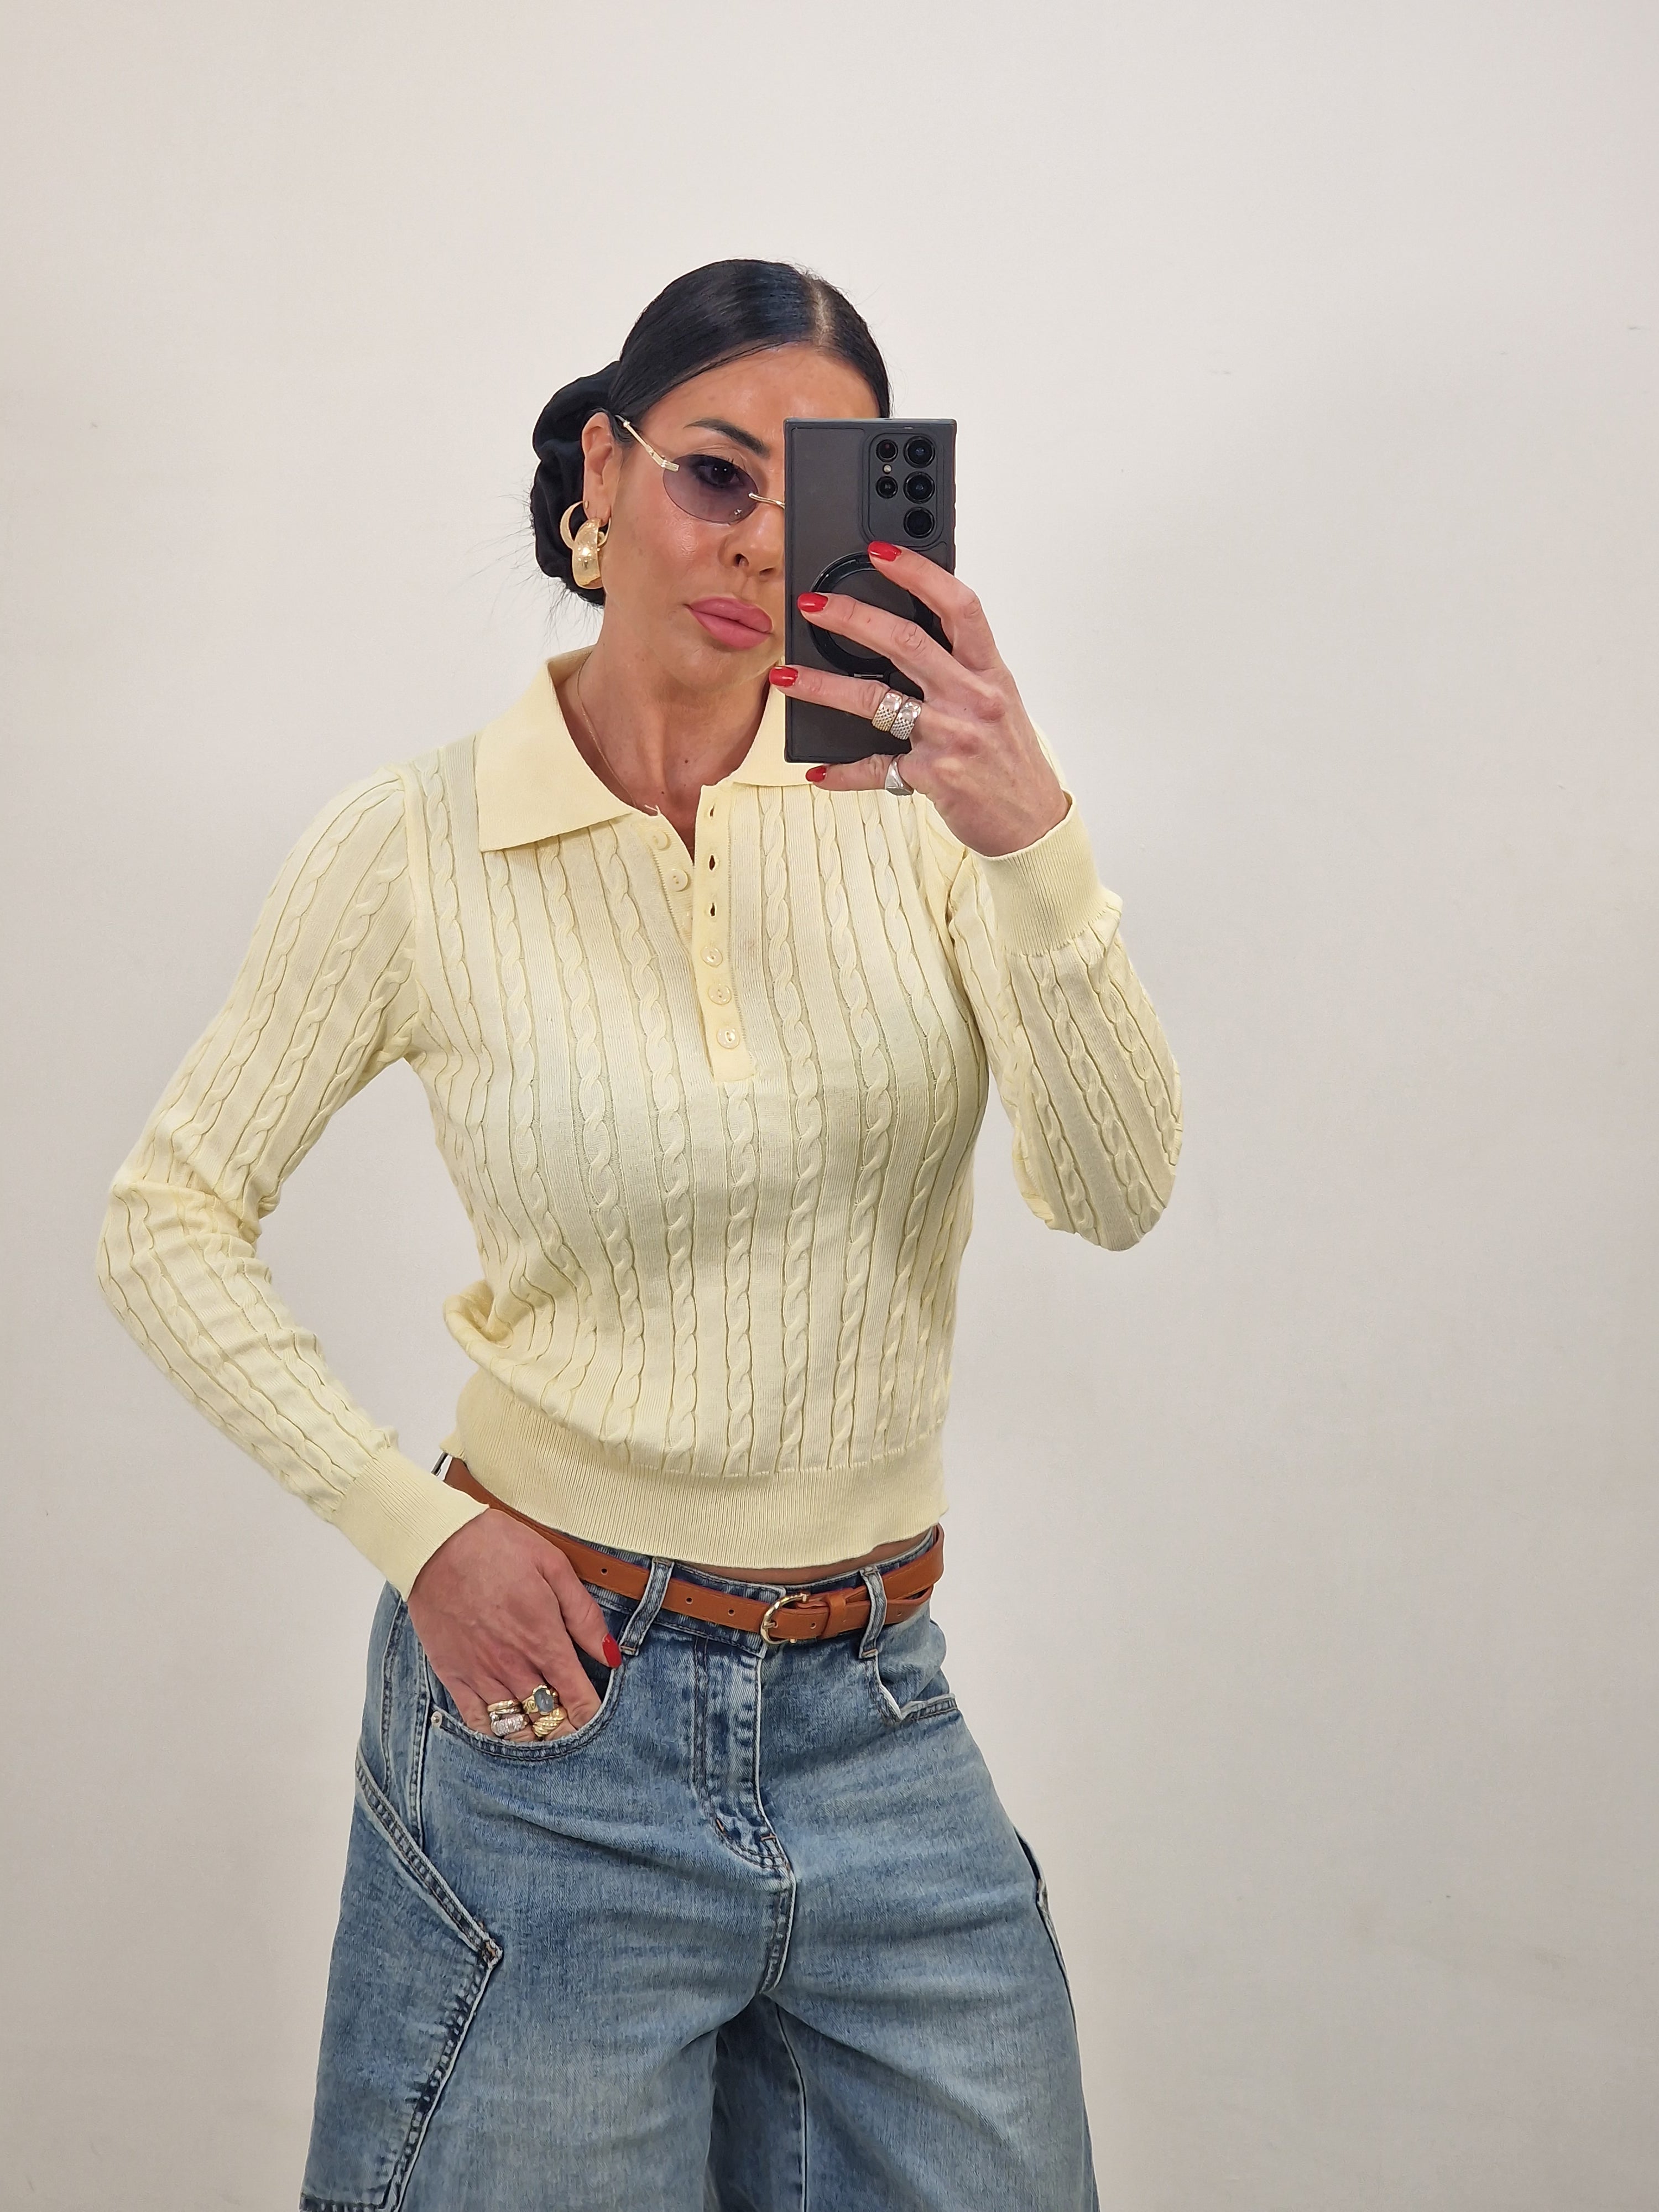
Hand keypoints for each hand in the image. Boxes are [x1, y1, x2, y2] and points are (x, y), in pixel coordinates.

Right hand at [407, 1509, 621, 1740]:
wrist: (435, 1543)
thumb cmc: (497, 1547)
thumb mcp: (554, 1566)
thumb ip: (584, 1615)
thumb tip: (610, 1655)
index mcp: (544, 1639)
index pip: (578, 1697)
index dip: (593, 1716)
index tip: (600, 1719)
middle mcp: (514, 1665)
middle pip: (549, 1720)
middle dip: (568, 1733)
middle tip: (579, 1735)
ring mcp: (481, 1674)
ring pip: (515, 1729)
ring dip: (536, 1739)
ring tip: (548, 1738)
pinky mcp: (453, 1675)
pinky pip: (476, 1723)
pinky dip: (495, 1735)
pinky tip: (508, 1733)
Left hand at [771, 543, 1069, 857]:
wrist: (1033, 822)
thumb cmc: (1009, 758)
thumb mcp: (997, 701)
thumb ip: (959, 667)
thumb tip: (901, 633)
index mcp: (990, 672)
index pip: (959, 607)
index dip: (919, 573)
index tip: (880, 552)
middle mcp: (973, 698)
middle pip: (906, 642)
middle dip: (852, 618)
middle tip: (811, 605)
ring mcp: (952, 737)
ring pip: (876, 700)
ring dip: (823, 686)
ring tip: (786, 676)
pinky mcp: (932, 777)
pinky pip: (875, 768)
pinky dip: (842, 772)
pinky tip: (818, 772)